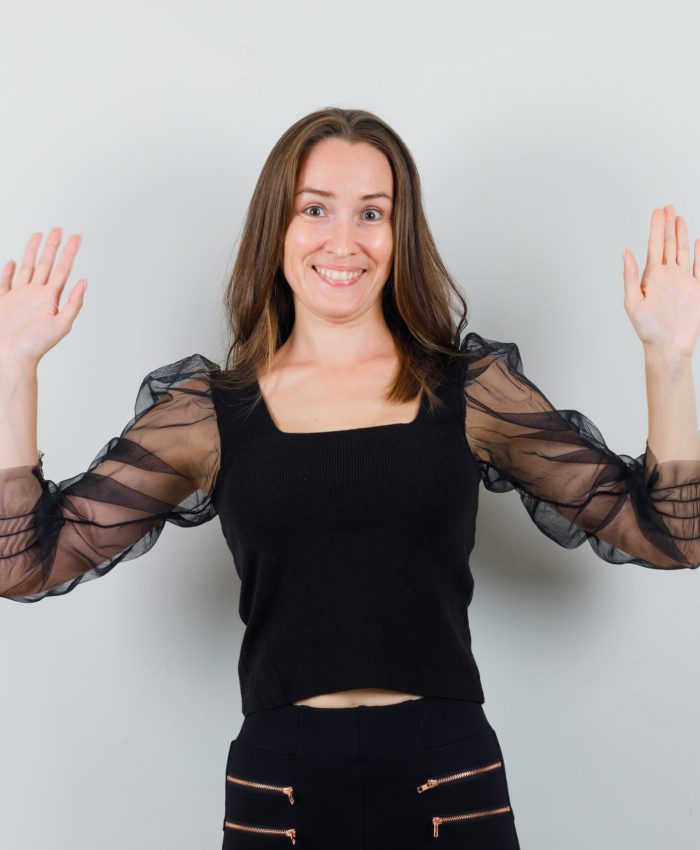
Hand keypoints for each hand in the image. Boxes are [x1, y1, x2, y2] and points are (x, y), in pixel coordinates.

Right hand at [0, 227, 86, 366]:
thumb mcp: (61, 325)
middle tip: (59, 229)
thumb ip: (74, 303)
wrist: (11, 356)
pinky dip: (9, 271)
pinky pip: (5, 282)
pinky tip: (13, 261)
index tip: (77, 237)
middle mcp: (36, 294)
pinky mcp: (3, 301)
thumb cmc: (35, 346)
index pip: (62, 269)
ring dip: (32, 252)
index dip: (69, 252)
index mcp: (50, 298)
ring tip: (39, 236)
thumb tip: (84, 282)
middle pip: (45, 264)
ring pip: (26, 268)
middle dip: (52, 246)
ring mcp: (19, 296)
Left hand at [623, 205, 699, 358]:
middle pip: (668, 245)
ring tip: (679, 217)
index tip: (657, 212)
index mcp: (651, 277)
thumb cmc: (648, 330)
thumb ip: (630, 276)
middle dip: (668, 226)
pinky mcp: (697, 289)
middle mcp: (667, 276)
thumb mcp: (633, 302)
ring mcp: (683, 281)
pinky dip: (699, 253)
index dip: (655, 229)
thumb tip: (626, 251)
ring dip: (681, 235)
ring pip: (683, 252)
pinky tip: (697, 241)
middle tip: (667, 207)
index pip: (654, 246)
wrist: (668, 346)